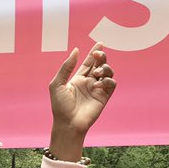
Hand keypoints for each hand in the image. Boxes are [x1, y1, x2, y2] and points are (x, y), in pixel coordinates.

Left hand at [48, 43, 115, 159]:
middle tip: (98, 54)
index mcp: (78, 78)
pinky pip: (111, 84)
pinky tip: (99, 83)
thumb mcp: (57, 83)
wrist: (67, 123)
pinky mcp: (104, 97)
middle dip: (101, 57)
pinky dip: (108, 80)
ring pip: (108, 72)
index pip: (89, 62)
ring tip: (96, 73)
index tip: (100, 44)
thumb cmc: (59, 106)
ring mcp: (97, 89)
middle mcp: (89, 82)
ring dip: (104, 68)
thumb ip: (66, 67)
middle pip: (100, 64)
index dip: (95, 52)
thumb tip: (76, 50)